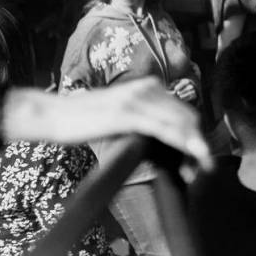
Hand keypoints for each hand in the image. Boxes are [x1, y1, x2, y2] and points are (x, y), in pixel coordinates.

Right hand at [93, 79, 211, 169]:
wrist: (52, 113)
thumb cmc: (83, 119)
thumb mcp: (121, 116)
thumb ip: (144, 121)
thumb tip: (163, 140)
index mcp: (148, 87)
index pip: (182, 111)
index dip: (194, 134)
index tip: (199, 157)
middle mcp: (148, 89)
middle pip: (187, 117)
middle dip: (198, 143)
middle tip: (202, 167)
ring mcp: (138, 100)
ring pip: (180, 123)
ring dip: (194, 147)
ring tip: (200, 167)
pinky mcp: (128, 114)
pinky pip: (164, 129)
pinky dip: (182, 141)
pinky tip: (192, 152)